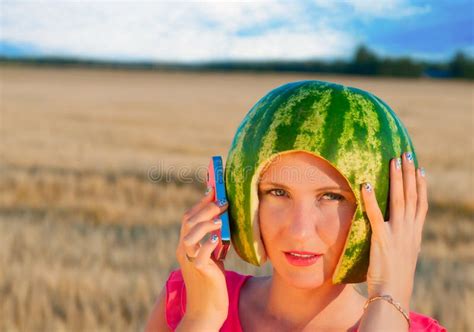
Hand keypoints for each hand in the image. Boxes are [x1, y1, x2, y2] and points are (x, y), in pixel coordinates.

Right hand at [175, 187, 228, 327]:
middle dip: (206, 208)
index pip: (189, 217)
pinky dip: (208, 244)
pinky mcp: (199, 271)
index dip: (201, 202)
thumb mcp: (212, 257)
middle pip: (188, 221)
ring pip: (190, 235)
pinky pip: (200, 255)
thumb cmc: (212, 282)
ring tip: (221, 220)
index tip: (214, 189)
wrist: (207, 310)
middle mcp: (184, 250)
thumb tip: (223, 223)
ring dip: (207, 223)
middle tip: (223, 201)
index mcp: (186, 245)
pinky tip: (217, 239)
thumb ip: (213, 242)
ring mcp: (189, 261)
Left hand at [361, 152, 427, 307]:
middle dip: (410, 173)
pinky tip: (367, 185)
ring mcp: (397, 234)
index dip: (421, 185)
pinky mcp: (382, 240)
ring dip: (397, 179)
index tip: (420, 168)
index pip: (421, 203)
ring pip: (400, 200)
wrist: (393, 295)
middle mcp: (410, 231)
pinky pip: (376, 215)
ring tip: (394, 160)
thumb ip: (401, 238)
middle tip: (406, 153)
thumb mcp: (403, 254)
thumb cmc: (394, 276)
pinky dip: (372, 200)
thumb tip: (397, 227)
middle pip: (412, 196)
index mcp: (415, 233)